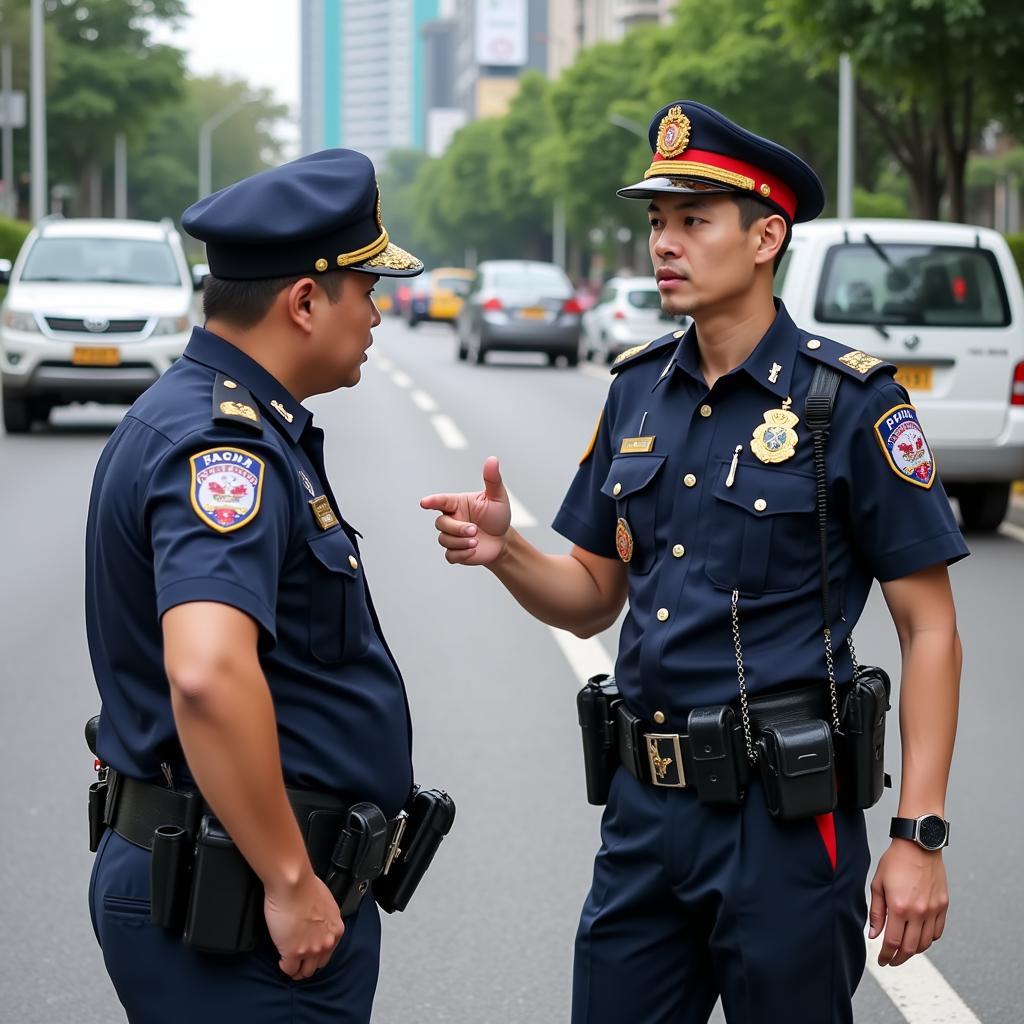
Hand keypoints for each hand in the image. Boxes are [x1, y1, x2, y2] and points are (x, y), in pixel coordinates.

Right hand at [264, 872, 343, 979]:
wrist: (294, 883)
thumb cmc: (307, 886)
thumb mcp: (326, 904)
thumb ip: (324, 920)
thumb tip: (316, 924)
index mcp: (336, 929)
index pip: (328, 952)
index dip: (317, 954)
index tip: (310, 953)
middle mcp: (326, 942)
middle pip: (317, 965)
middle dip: (308, 964)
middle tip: (299, 961)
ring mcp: (310, 949)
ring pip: (304, 972)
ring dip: (297, 969)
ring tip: (290, 964)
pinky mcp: (293, 952)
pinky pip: (288, 969)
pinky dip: (284, 967)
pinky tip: (281, 960)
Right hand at [420, 456, 511, 565]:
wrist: (503, 540)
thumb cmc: (498, 516)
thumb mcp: (497, 497)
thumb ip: (492, 480)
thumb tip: (492, 459)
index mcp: (457, 504)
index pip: (441, 501)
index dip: (432, 501)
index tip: (425, 503)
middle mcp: (452, 519)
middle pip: (441, 524)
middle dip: (457, 528)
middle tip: (475, 530)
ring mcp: (452, 536)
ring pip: (444, 540)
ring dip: (461, 542)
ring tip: (477, 541)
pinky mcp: (455, 552)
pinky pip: (450, 555)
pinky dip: (461, 555)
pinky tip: (473, 551)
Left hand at [868, 840, 948, 965]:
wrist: (918, 845)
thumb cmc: (895, 861)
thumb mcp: (878, 884)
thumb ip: (876, 912)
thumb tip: (874, 936)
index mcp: (899, 907)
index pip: (892, 942)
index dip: (886, 955)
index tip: (881, 961)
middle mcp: (918, 912)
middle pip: (910, 948)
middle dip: (899, 958)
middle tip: (891, 961)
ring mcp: (933, 910)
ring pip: (926, 943)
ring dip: (914, 951)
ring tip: (904, 951)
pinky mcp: (943, 906)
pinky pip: (937, 932)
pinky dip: (928, 940)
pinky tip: (919, 938)